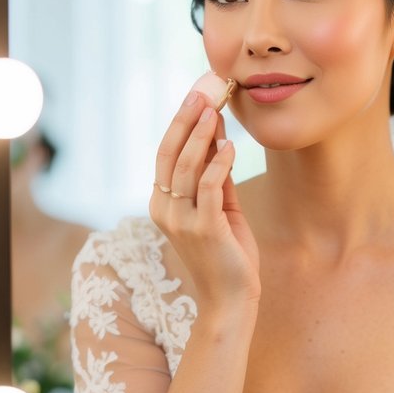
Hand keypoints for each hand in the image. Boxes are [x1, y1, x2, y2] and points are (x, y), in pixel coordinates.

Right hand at [150, 91, 260, 309]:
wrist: (230, 300)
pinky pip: (209, 187)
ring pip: (187, 167)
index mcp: (162, 203)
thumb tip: (217, 134)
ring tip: (216, 111)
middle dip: (185, 120)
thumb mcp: (219, 206)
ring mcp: (182, 221)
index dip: (179, 123)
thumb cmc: (226, 252)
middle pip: (170, 154)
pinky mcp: (205, 229)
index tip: (195, 96)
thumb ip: (214, 174)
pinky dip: (219, 163)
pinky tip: (231, 146)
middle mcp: (165, 210)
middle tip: (201, 92)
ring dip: (202, 135)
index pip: (165, 154)